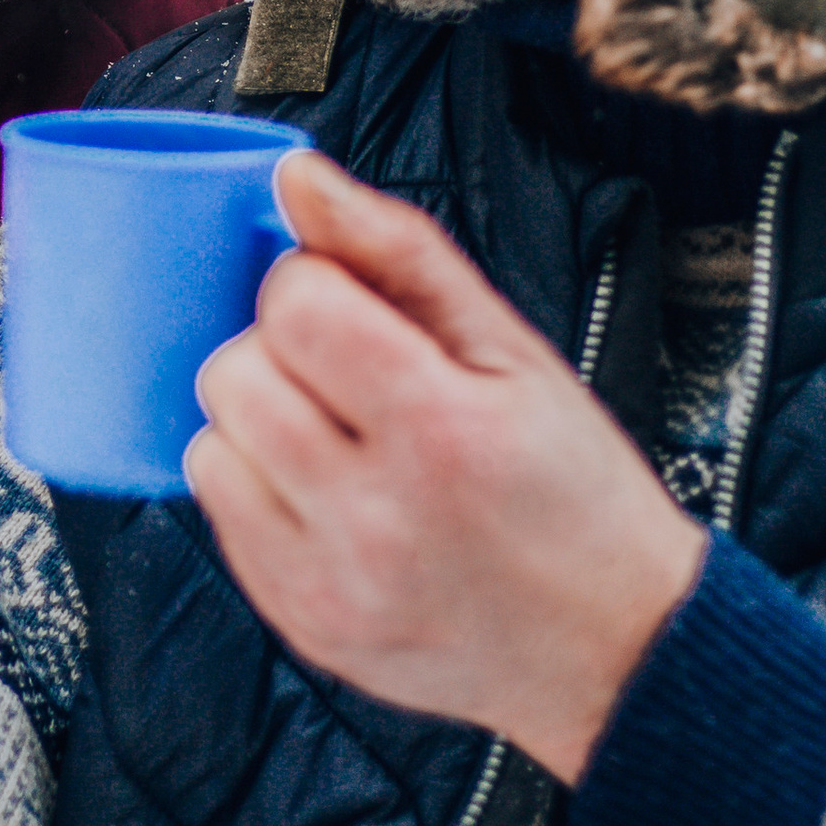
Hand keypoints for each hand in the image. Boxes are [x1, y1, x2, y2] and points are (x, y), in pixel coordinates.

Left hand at [186, 149, 704, 782]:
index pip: (295, 305)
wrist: (615, 647)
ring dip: (259, 422)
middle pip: (234, 373)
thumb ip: (400, 251)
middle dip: (281, 352)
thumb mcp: (516, 352)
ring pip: (210, 444)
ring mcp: (329, 582)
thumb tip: (299, 177)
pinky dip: (258, 487)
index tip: (362, 314)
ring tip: (340, 439)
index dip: (318, 288)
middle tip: (352, 378)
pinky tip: (330, 493)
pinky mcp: (300, 622)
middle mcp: (373, 517)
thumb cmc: (574, 492)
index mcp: (440, 432)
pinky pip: (218, 515)